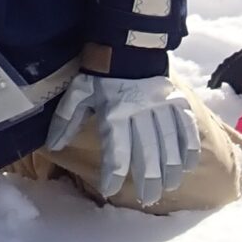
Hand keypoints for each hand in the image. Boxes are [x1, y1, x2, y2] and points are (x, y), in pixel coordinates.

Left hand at [47, 71, 203, 207]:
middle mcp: (140, 112)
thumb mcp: (78, 92)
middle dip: (147, 179)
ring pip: (169, 143)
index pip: (115, 150)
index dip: (112, 174)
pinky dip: (188, 146)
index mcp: (114, 112)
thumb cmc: (100, 72)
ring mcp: (161, 106)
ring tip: (169, 188)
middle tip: (148, 199)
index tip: (109, 192)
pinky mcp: (176, 100)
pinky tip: (187, 165)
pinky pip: (186, 126)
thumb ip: (65, 119)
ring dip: (170, 168)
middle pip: (146, 152)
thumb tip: (53, 145)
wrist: (127, 43)